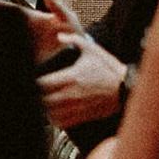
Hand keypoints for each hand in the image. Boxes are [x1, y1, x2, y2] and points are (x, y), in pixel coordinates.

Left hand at [22, 0, 127, 129]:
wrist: (127, 88)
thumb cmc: (109, 68)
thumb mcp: (93, 50)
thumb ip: (74, 40)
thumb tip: (60, 35)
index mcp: (71, 77)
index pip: (43, 84)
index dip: (33, 83)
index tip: (30, 81)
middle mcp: (72, 94)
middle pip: (43, 100)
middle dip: (36, 97)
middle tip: (34, 92)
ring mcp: (77, 107)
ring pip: (50, 114)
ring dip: (44, 109)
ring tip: (42, 103)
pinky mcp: (83, 116)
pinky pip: (61, 122)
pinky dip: (54, 119)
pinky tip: (52, 112)